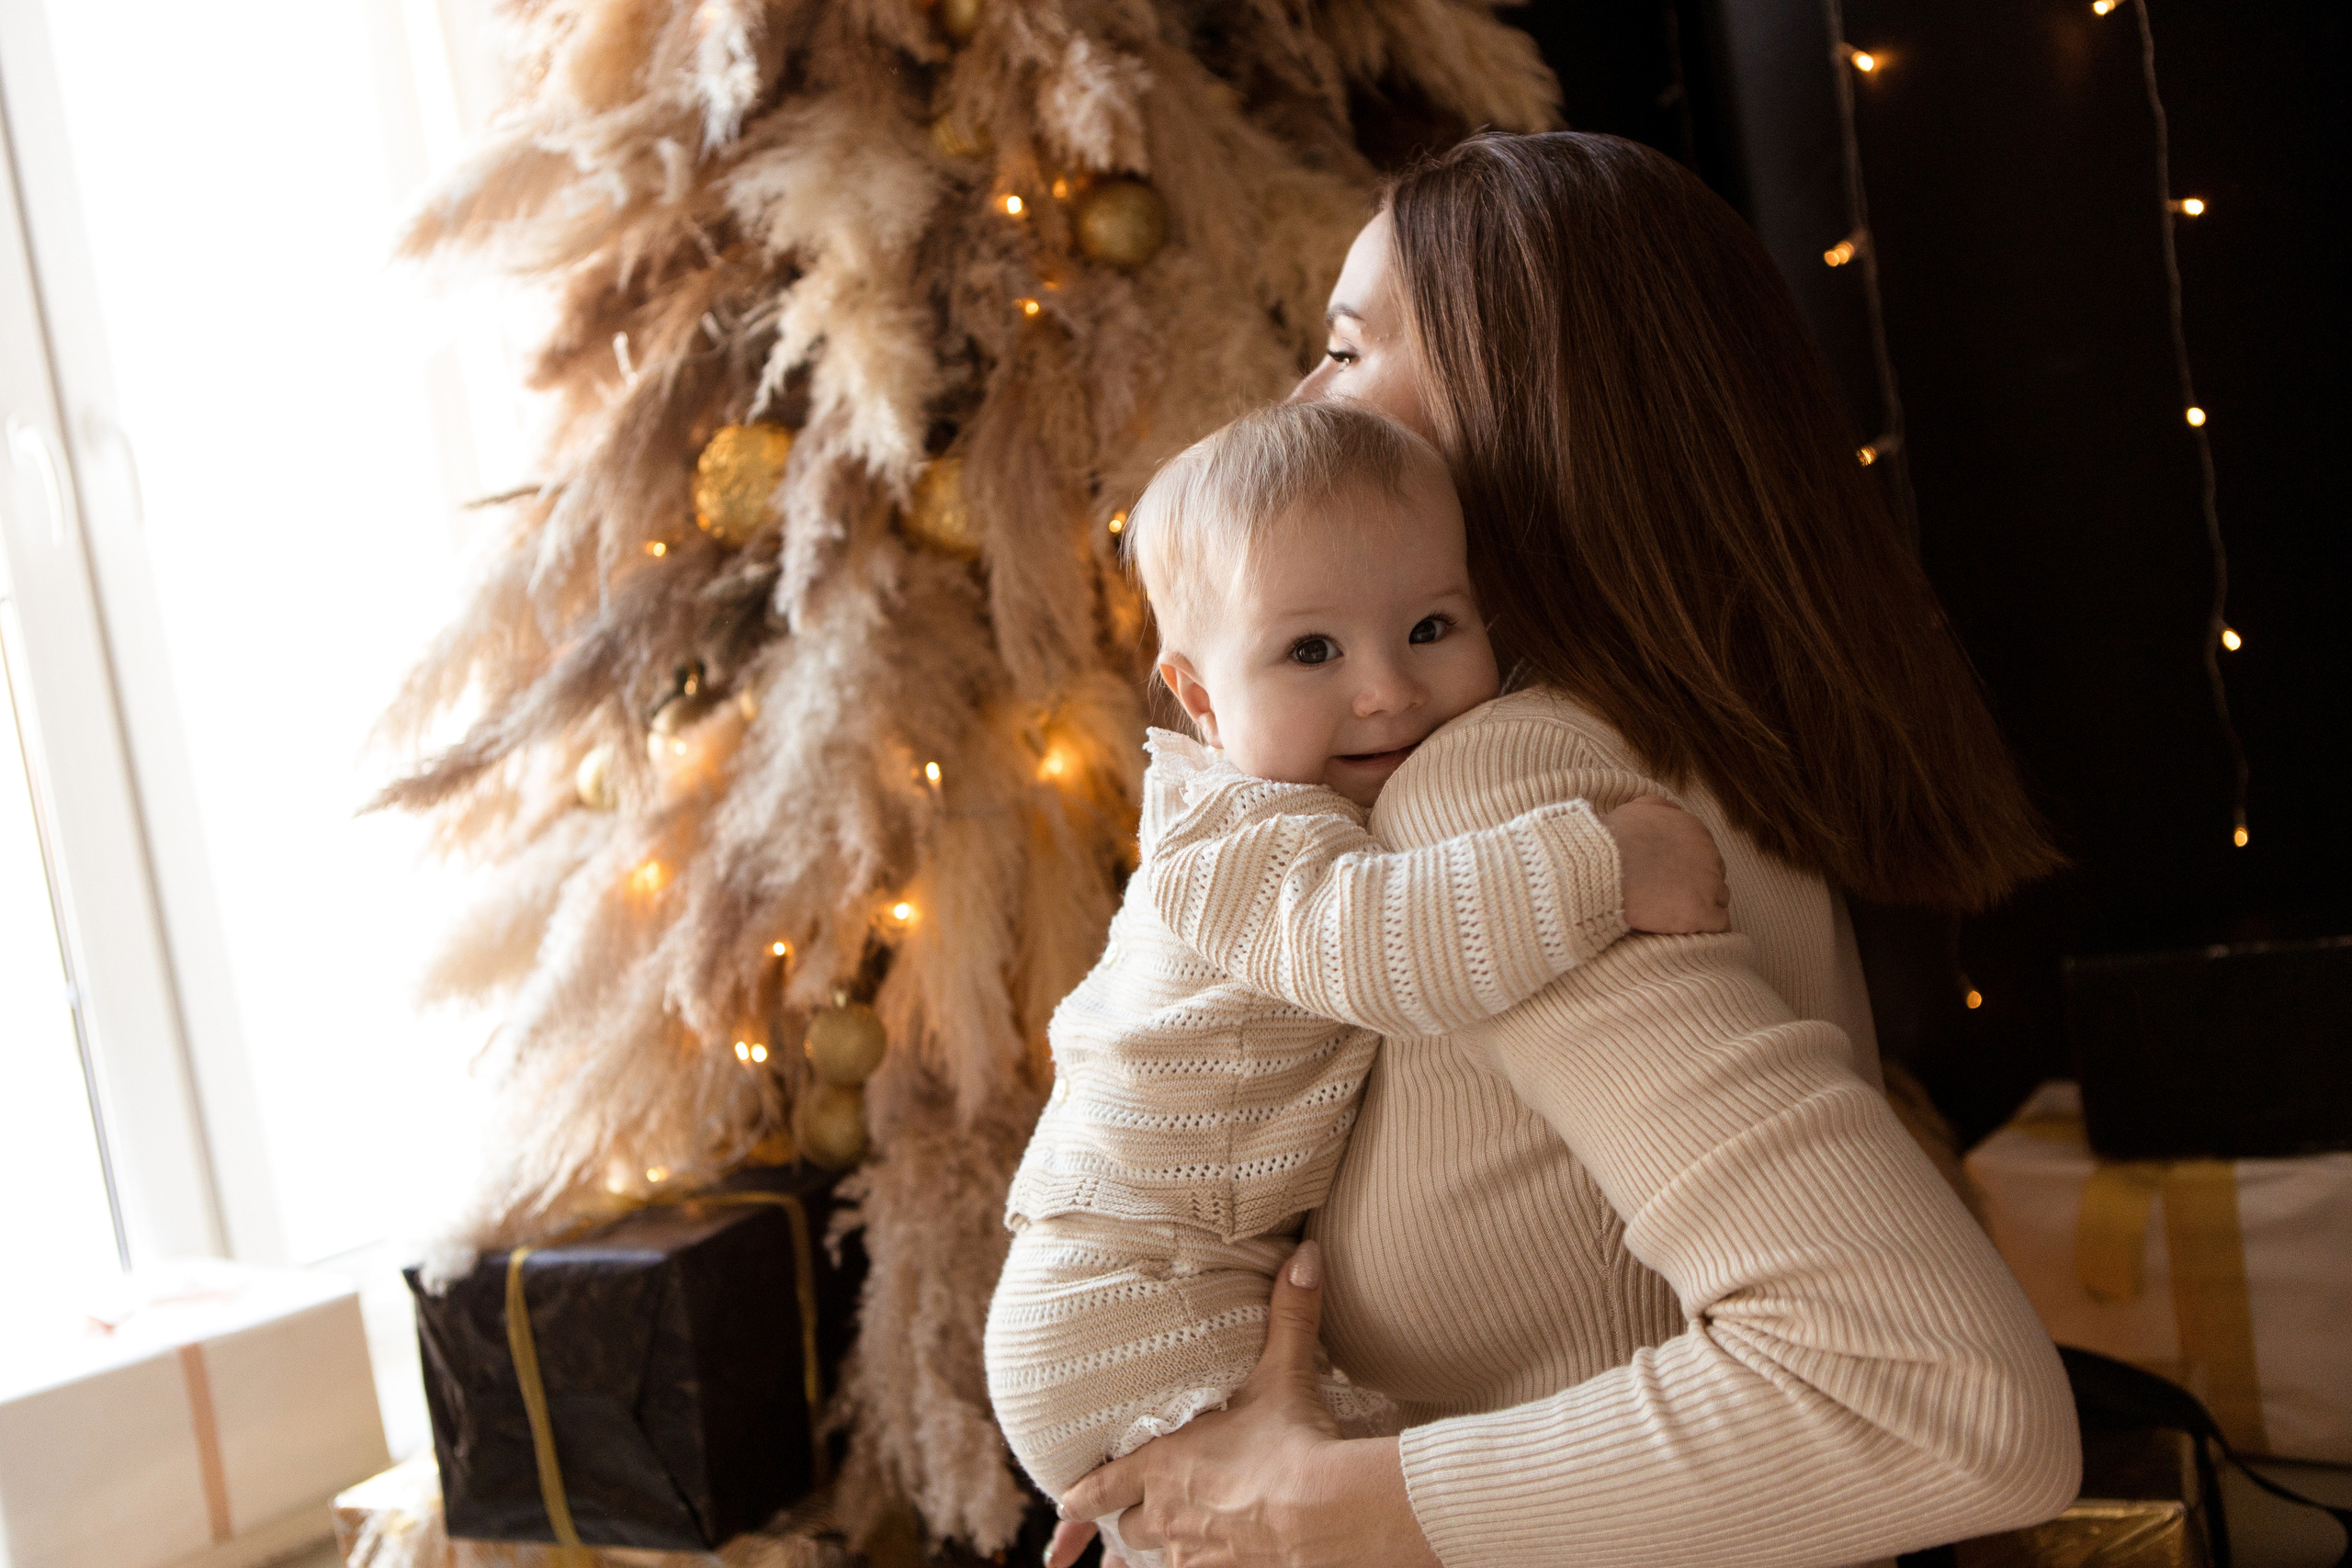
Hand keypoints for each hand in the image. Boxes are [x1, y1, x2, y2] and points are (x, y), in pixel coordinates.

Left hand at [1054, 1242, 1438, 1567]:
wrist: (1320, 1509)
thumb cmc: (1290, 1440)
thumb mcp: (1285, 1371)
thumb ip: (1291, 1313)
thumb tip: (1307, 1253)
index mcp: (1165, 1462)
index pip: (1105, 1484)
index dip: (1083, 1495)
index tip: (1064, 1503)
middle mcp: (1168, 1513)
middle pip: (1131, 1528)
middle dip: (1132, 1523)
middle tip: (1132, 1521)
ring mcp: (1193, 1554)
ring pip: (1159, 1562)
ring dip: (1164, 1554)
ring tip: (1171, 1552)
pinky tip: (1217, 1563)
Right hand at [1601, 794, 1729, 933]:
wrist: (1601, 871)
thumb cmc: (1613, 842)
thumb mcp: (1637, 810)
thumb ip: (1661, 807)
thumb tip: (1674, 811)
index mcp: (1695, 831)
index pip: (1705, 854)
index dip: (1688, 868)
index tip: (1670, 877)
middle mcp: (1710, 856)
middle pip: (1715, 876)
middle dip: (1697, 887)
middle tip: (1670, 896)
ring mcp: (1709, 885)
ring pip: (1719, 900)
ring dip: (1701, 907)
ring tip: (1676, 915)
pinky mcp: (1703, 913)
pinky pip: (1718, 924)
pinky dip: (1704, 927)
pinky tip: (1686, 928)